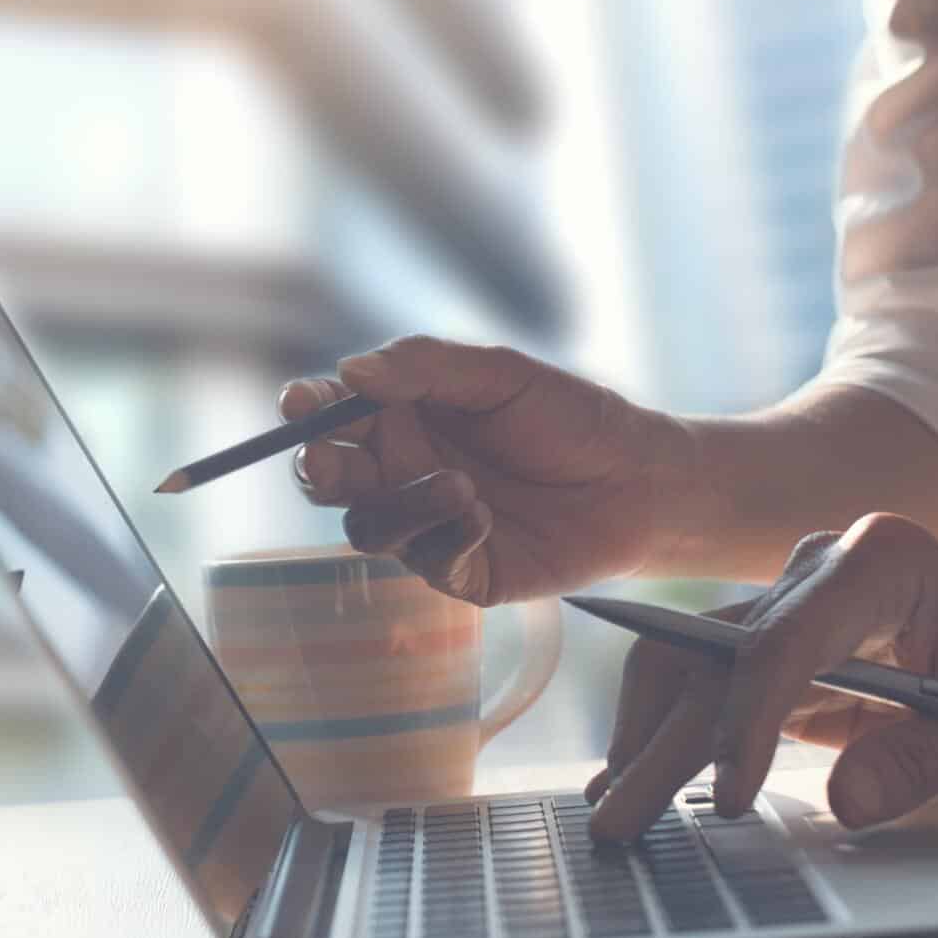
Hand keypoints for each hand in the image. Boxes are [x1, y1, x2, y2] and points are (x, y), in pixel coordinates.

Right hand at [281, 337, 694, 605]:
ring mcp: (425, 525)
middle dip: (316, 470)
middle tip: (328, 463)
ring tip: (462, 486)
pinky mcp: (459, 571)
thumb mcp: (500, 374)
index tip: (299, 403)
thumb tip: (349, 370)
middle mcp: (402, 471)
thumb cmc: (570, 417)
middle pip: (327, 478)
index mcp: (402, 416)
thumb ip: (424, 366)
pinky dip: (447, 538)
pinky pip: (425, 563)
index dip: (304, 407)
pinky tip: (485, 517)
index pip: (330, 412)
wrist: (639, 480)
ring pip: (368, 527)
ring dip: (402, 505)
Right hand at [581, 514, 937, 840]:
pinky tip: (632, 778)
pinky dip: (664, 729)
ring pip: (687, 657)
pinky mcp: (769, 637)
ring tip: (612, 807)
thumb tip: (849, 803)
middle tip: (620, 819)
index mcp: (882, 561)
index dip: (747, 719)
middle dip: (666, 742)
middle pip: (718, 651)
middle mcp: (817, 566)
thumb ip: (933, 758)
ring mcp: (787, 597)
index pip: (787, 638)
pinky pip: (701, 679)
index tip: (728, 797)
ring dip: (646, 734)